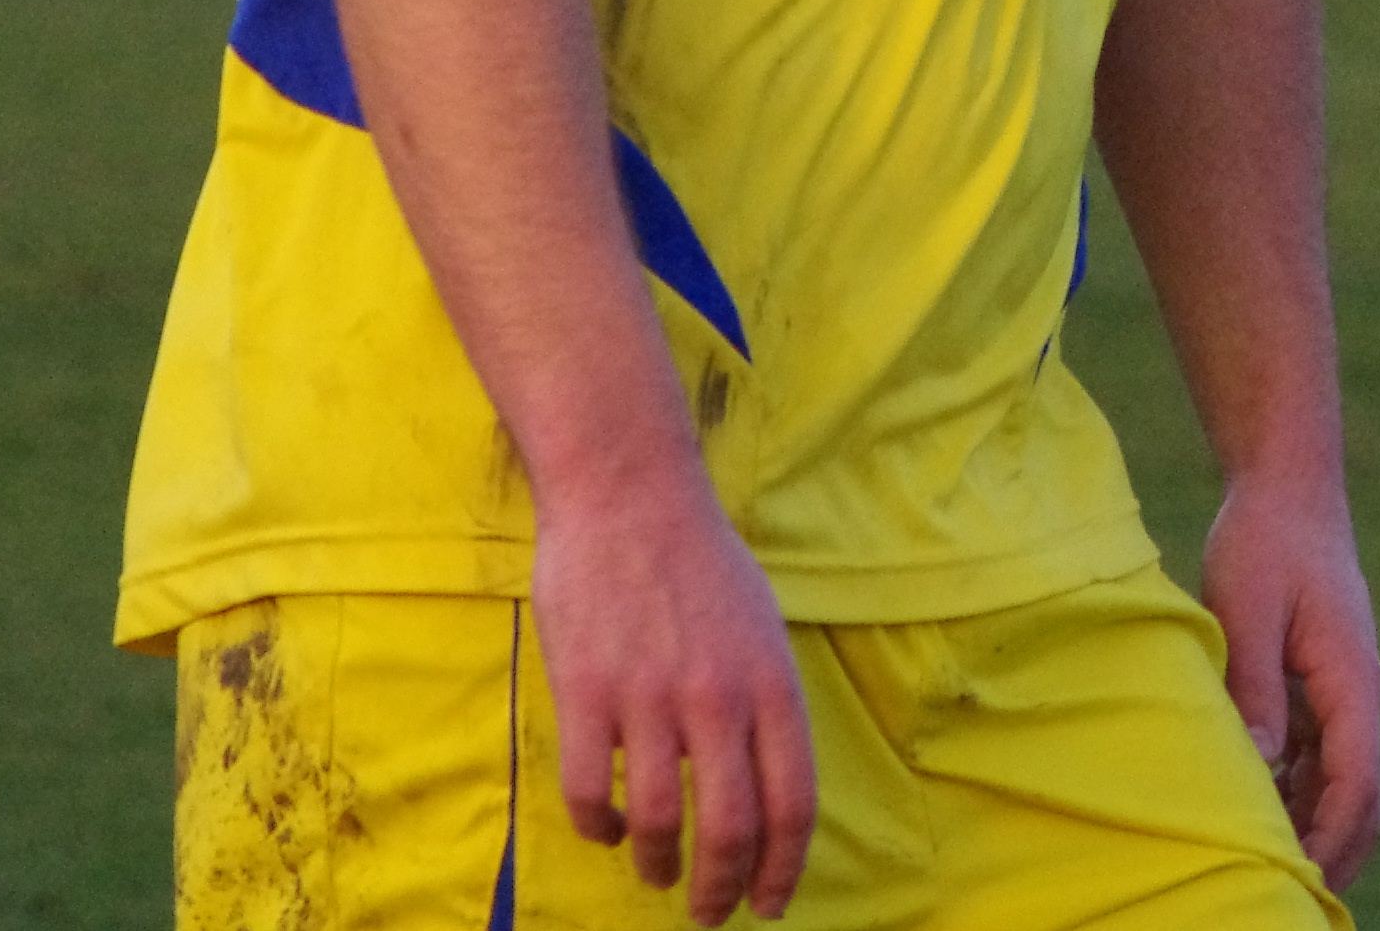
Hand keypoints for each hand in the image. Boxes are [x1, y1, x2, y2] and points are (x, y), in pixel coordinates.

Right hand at [533, 454, 816, 925]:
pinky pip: (593, 793)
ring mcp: (649, 697)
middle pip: (731, 832)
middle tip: (709, 913)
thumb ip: (766, 705)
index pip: (793, 805)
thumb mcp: (761, 625)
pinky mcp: (586, 692)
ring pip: (660, 825)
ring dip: (660, 867)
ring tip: (657, 871)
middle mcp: (718, 698)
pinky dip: (601, 828)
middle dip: (721, 892)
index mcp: (771, 682)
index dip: (784, 871)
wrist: (627, 491)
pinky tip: (608, 826)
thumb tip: (767, 794)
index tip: (770, 905)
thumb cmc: (697, 558)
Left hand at [1203, 476, 1379, 894]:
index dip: (1330, 838)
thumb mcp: (1247, 607)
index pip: (1357, 783)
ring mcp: (1343, 688)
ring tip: (1263, 855)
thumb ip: (1255, 687)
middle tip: (1289, 891)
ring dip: (1312, 820)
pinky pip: (1319, 750)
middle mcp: (1358, 693)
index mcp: (1352, 680)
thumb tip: (1257, 768)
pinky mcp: (1321, 678)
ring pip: (1341, 777)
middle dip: (1333, 848)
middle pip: (1360, 795)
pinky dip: (1297, 785)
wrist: (1287, 485)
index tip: (1298, 878)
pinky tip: (1256, 799)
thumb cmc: (1264, 539)